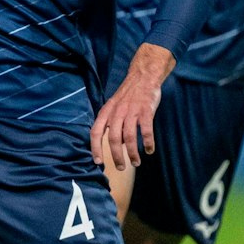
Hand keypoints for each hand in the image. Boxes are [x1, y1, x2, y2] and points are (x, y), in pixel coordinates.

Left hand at [90, 44, 173, 169]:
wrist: (143, 76)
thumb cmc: (128, 95)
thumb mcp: (114, 107)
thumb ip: (112, 123)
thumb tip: (115, 144)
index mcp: (106, 112)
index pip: (96, 132)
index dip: (95, 148)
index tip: (97, 162)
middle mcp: (116, 112)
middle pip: (113, 139)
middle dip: (116, 156)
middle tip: (120, 167)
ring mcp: (131, 111)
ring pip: (129, 137)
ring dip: (132, 153)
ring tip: (136, 162)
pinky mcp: (146, 110)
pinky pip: (146, 130)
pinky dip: (147, 142)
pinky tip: (149, 150)